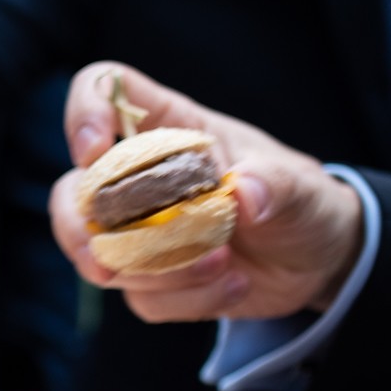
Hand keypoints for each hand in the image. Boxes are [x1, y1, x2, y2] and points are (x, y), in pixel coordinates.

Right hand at [53, 62, 363, 322]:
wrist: (319, 260)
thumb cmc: (303, 203)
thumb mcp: (304, 187)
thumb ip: (279, 183)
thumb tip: (246, 193)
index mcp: (172, 130)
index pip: (106, 91)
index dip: (85, 111)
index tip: (93, 151)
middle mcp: (142, 178)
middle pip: (72, 191)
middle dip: (78, 229)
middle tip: (107, 262)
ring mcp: (140, 232)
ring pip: (97, 254)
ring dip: (154, 273)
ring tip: (222, 264)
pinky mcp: (152, 279)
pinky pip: (142, 297)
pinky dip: (185, 300)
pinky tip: (232, 286)